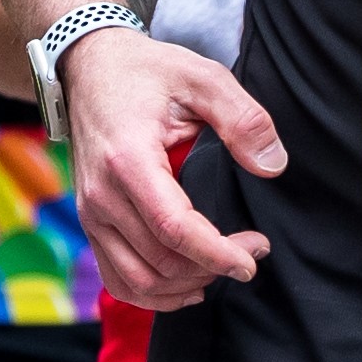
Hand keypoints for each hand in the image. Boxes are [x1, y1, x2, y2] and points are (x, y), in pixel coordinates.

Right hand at [57, 25, 282, 311]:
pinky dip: (153, 293)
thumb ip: (242, 118)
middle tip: (253, 250)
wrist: (89, 68)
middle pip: (160, 261)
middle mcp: (101, 195)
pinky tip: (188, 285)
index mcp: (128, 159)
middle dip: (213, 267)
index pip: (175, 228)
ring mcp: (91, 213)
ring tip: (223, 266)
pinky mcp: (90, 222)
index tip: (254, 257)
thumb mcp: (202, 76)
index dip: (218, 253)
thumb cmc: (146, 72)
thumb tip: (273, 165)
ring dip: (186, 284)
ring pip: (138, 280)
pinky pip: (117, 278)